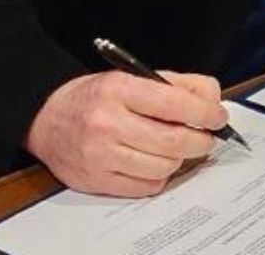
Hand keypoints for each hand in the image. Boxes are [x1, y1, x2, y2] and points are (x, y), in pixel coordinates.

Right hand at [24, 70, 226, 196]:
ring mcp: (100, 155)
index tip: (218, 117)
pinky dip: (159, 177)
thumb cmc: (98, 97)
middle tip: (207, 137)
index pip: (175, 104)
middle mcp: (107, 122)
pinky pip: (146, 187)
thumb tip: (213, 102)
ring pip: (163, 167)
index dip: (206, 113)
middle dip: (201, 141)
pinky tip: (154, 162)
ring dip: (180, 159)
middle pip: (173, 141)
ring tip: (177, 149)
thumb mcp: (134, 77)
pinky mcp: (96, 180)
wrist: (46, 118)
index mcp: (120, 89)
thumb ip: (178, 85)